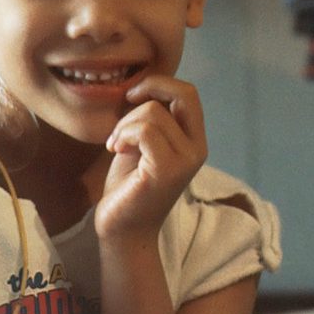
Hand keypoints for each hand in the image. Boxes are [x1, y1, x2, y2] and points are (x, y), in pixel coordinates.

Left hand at [96, 76, 206, 240]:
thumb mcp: (142, 143)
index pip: (188, 92)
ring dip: (124, 124)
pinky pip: (145, 130)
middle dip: (147, 91)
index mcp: (194, 140)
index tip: (132, 97)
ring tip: (115, 145)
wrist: (122, 229)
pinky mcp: (167, 171)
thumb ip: (150, 118)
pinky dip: (123, 135)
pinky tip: (115, 150)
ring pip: (153, 113)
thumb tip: (141, 87)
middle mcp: (198, 149)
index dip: (159, 83)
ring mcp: (186, 160)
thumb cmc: (128, 186)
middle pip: (182, 93)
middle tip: (124, 110)